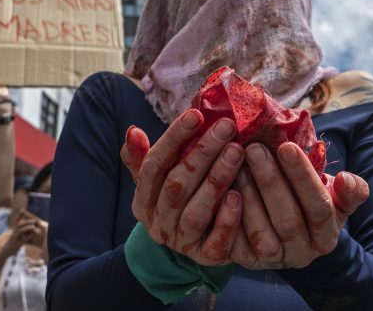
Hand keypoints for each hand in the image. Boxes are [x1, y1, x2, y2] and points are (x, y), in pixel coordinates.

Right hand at [1, 211, 42, 256]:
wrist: (3, 254)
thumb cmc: (10, 245)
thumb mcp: (15, 238)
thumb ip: (19, 232)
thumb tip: (24, 226)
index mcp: (12, 232)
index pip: (16, 222)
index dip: (19, 216)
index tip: (23, 210)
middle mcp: (12, 235)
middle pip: (18, 225)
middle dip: (26, 222)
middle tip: (34, 220)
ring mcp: (13, 240)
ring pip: (19, 232)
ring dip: (27, 228)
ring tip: (33, 226)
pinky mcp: (15, 246)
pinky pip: (22, 241)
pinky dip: (28, 237)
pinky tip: (33, 235)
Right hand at [122, 109, 244, 265]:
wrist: (196, 244)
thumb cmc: (182, 196)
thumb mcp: (161, 179)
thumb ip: (144, 157)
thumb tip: (133, 131)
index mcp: (144, 200)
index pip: (153, 166)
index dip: (173, 139)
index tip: (196, 114)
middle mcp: (159, 223)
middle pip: (176, 185)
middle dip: (202, 153)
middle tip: (227, 126)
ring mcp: (182, 242)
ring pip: (196, 211)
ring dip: (216, 179)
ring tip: (237, 151)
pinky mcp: (207, 258)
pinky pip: (216, 241)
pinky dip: (227, 218)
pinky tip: (239, 194)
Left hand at [229, 142, 368, 268]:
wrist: (289, 232)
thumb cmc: (312, 202)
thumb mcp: (338, 198)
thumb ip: (350, 190)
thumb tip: (346, 179)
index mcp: (326, 236)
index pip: (318, 206)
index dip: (302, 176)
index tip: (287, 146)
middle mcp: (301, 253)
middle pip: (287, 219)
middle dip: (270, 182)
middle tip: (254, 149)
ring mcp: (273, 261)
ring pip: (261, 234)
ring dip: (248, 197)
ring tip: (237, 165)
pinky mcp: (246, 262)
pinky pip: (235, 244)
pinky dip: (228, 217)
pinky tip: (224, 189)